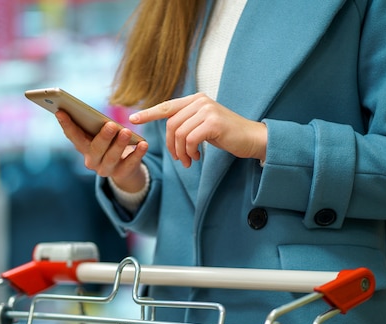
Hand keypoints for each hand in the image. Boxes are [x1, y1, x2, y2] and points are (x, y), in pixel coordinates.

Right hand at [55, 110, 148, 192]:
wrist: (124, 167)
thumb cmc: (109, 142)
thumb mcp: (100, 133)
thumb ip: (94, 124)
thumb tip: (85, 109)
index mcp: (83, 148)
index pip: (73, 136)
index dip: (66, 125)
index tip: (61, 111)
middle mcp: (92, 161)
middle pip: (95, 149)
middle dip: (103, 137)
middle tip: (111, 124)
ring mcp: (106, 169)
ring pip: (112, 157)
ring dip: (119, 144)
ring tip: (127, 131)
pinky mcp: (122, 174)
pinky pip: (130, 164)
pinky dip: (137, 154)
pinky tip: (143, 144)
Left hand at [129, 93, 266, 167]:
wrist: (252, 139)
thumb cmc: (227, 135)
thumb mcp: (204, 125)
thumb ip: (187, 122)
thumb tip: (168, 131)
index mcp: (196, 99)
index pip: (167, 106)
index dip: (148, 113)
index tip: (133, 119)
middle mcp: (200, 101)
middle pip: (171, 125)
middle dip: (171, 146)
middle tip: (179, 159)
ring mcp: (207, 110)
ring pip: (179, 134)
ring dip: (181, 152)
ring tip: (189, 161)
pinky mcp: (212, 123)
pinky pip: (189, 140)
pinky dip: (190, 152)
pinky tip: (197, 158)